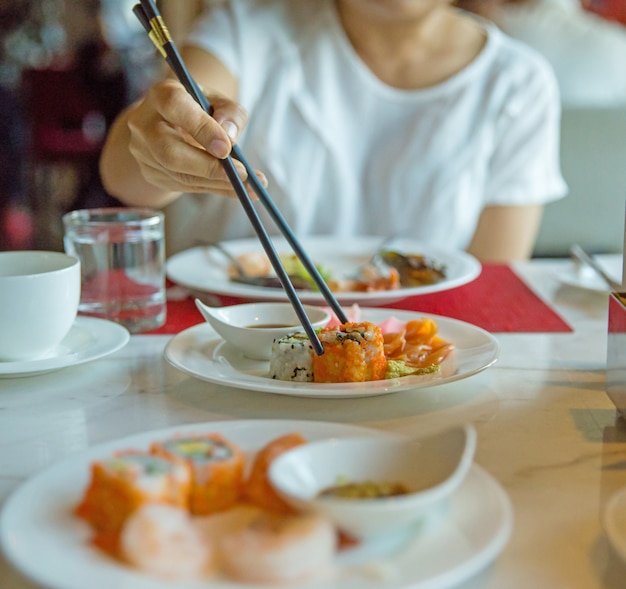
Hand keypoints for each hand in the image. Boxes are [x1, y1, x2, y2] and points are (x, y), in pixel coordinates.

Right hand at [126, 79, 265, 196]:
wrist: (172, 123)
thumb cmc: (199, 108)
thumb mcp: (218, 101)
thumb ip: (230, 113)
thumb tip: (229, 137)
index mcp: (161, 95)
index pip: (176, 107)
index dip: (201, 128)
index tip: (226, 148)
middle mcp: (144, 124)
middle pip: (170, 152)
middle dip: (208, 167)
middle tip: (242, 175)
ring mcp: (144, 153)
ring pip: (179, 175)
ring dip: (217, 183)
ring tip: (250, 186)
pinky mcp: (152, 174)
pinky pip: (185, 186)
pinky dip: (215, 189)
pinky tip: (237, 190)